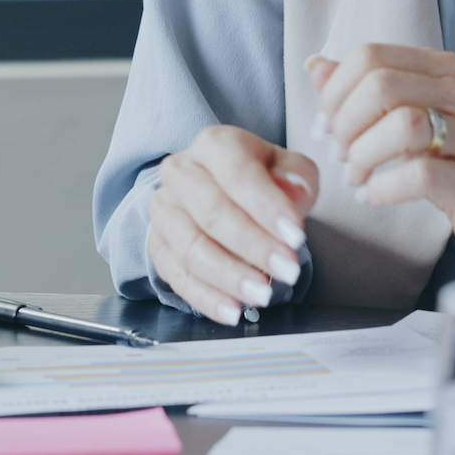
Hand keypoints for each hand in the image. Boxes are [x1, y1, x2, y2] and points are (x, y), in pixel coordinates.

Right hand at [147, 124, 319, 324]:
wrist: (211, 186)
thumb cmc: (253, 177)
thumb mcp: (284, 166)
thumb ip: (297, 176)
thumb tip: (296, 192)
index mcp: (215, 145)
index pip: (239, 175)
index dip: (268, 208)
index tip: (296, 236)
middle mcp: (181, 173)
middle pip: (214, 213)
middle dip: (254, 246)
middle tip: (288, 269)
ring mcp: (164, 211)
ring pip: (193, 249)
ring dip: (231, 276)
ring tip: (263, 293)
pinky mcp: (157, 245)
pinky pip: (178, 277)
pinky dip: (207, 298)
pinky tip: (232, 309)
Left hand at [309, 45, 454, 270]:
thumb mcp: (409, 119)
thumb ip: (363, 91)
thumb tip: (316, 66)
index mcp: (444, 70)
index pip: (371, 56)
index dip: (335, 91)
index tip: (326, 126)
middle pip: (382, 85)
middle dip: (346, 123)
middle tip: (340, 154)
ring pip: (402, 125)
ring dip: (363, 155)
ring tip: (356, 177)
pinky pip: (420, 175)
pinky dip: (384, 187)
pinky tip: (373, 196)